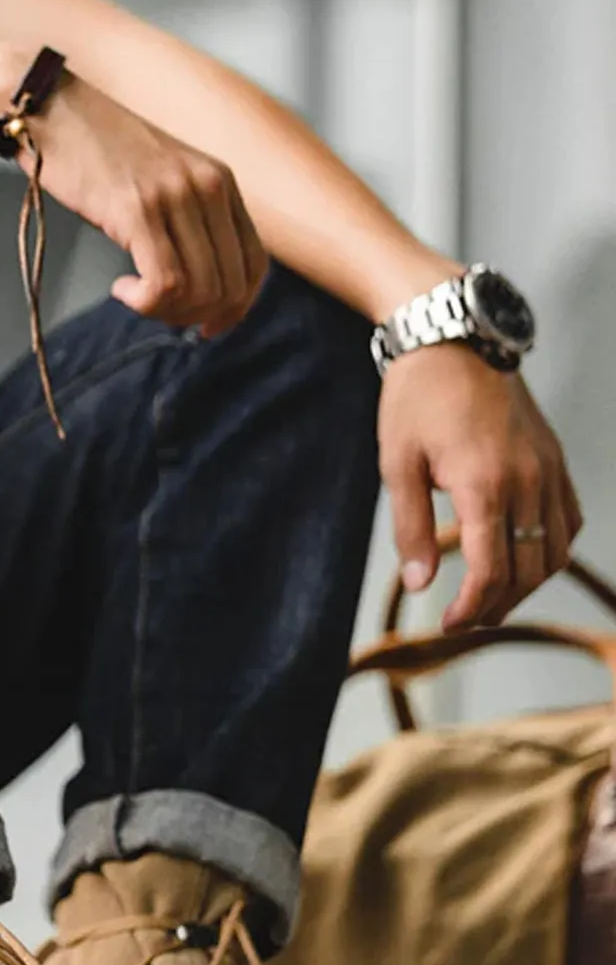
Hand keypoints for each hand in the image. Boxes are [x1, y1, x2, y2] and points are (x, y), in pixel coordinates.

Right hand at [31, 73, 268, 335]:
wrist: (55, 112)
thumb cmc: (101, 154)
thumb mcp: (164, 179)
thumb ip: (191, 220)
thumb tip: (202, 290)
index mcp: (221, 181)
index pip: (255, 265)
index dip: (237, 309)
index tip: (208, 327)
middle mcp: (206, 186)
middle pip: (229, 286)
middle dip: (196, 316)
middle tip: (159, 312)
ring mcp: (174, 196)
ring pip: (198, 289)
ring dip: (166, 312)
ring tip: (137, 298)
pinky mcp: (138, 210)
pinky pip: (164, 283)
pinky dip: (144, 303)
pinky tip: (121, 289)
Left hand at [379, 345, 583, 630]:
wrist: (454, 339)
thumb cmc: (415, 400)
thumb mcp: (396, 465)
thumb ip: (410, 529)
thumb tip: (419, 584)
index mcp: (484, 485)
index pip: (490, 572)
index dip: (471, 609)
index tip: (449, 625)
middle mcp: (527, 480)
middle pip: (527, 571)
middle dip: (496, 606)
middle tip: (465, 621)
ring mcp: (548, 469)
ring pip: (555, 551)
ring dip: (527, 585)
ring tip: (491, 599)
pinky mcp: (555, 459)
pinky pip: (568, 520)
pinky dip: (551, 550)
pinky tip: (524, 560)